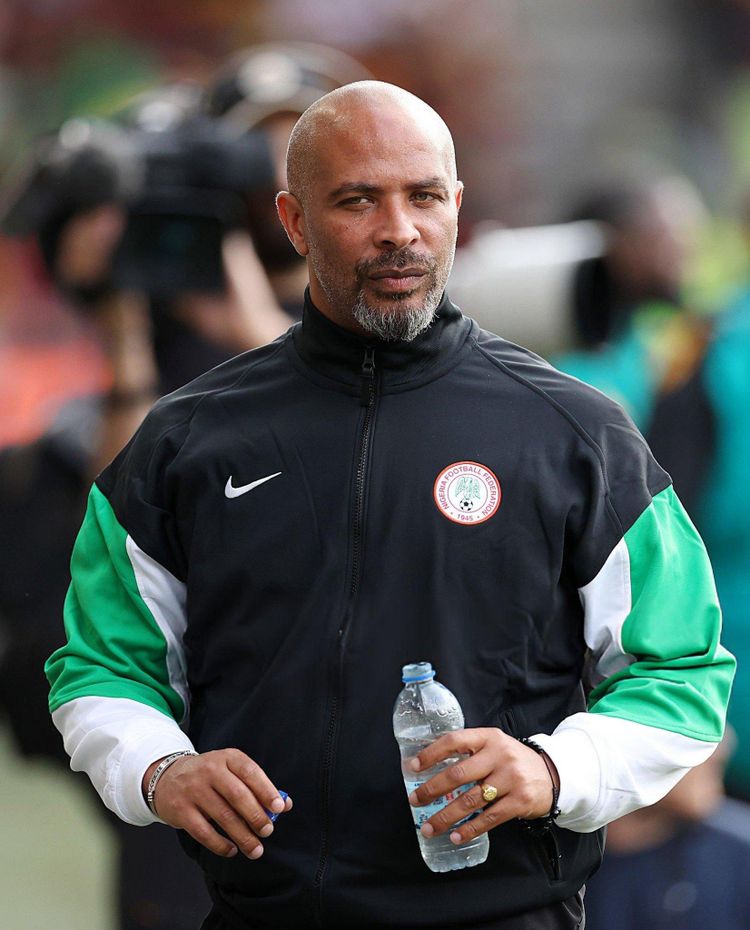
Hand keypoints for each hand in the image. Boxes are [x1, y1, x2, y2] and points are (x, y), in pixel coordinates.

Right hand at [142, 749, 292, 859]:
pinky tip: (232, 850)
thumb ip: (257, 786)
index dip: (266, 790)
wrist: (167, 778)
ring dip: (242, 836)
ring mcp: (193, 790)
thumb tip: (285, 805)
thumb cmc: (210, 777)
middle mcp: (210, 771)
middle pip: (237, 795)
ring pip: (223, 816)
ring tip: (256, 849)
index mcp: (227, 758)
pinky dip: (220, 844)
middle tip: (268, 831)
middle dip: (256, 816)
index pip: (250, 771)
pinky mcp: (181, 810)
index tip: (279, 807)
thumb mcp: (231, 771)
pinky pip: (204, 832)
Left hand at [407, 727, 558, 845]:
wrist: (552, 774)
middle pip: (458, 774)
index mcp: (489, 737)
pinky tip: (456, 836)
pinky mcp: (520, 801)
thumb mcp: (495, 745)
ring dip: (446, 816)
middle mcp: (499, 755)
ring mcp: (511, 779)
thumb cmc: (514, 760)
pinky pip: (489, 819)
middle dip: (432, 789)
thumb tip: (432, 764)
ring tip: (430, 827)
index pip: (454, 741)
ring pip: (470, 800)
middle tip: (415, 801)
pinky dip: (470, 829)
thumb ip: (471, 751)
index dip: (431, 753)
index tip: (413, 767)